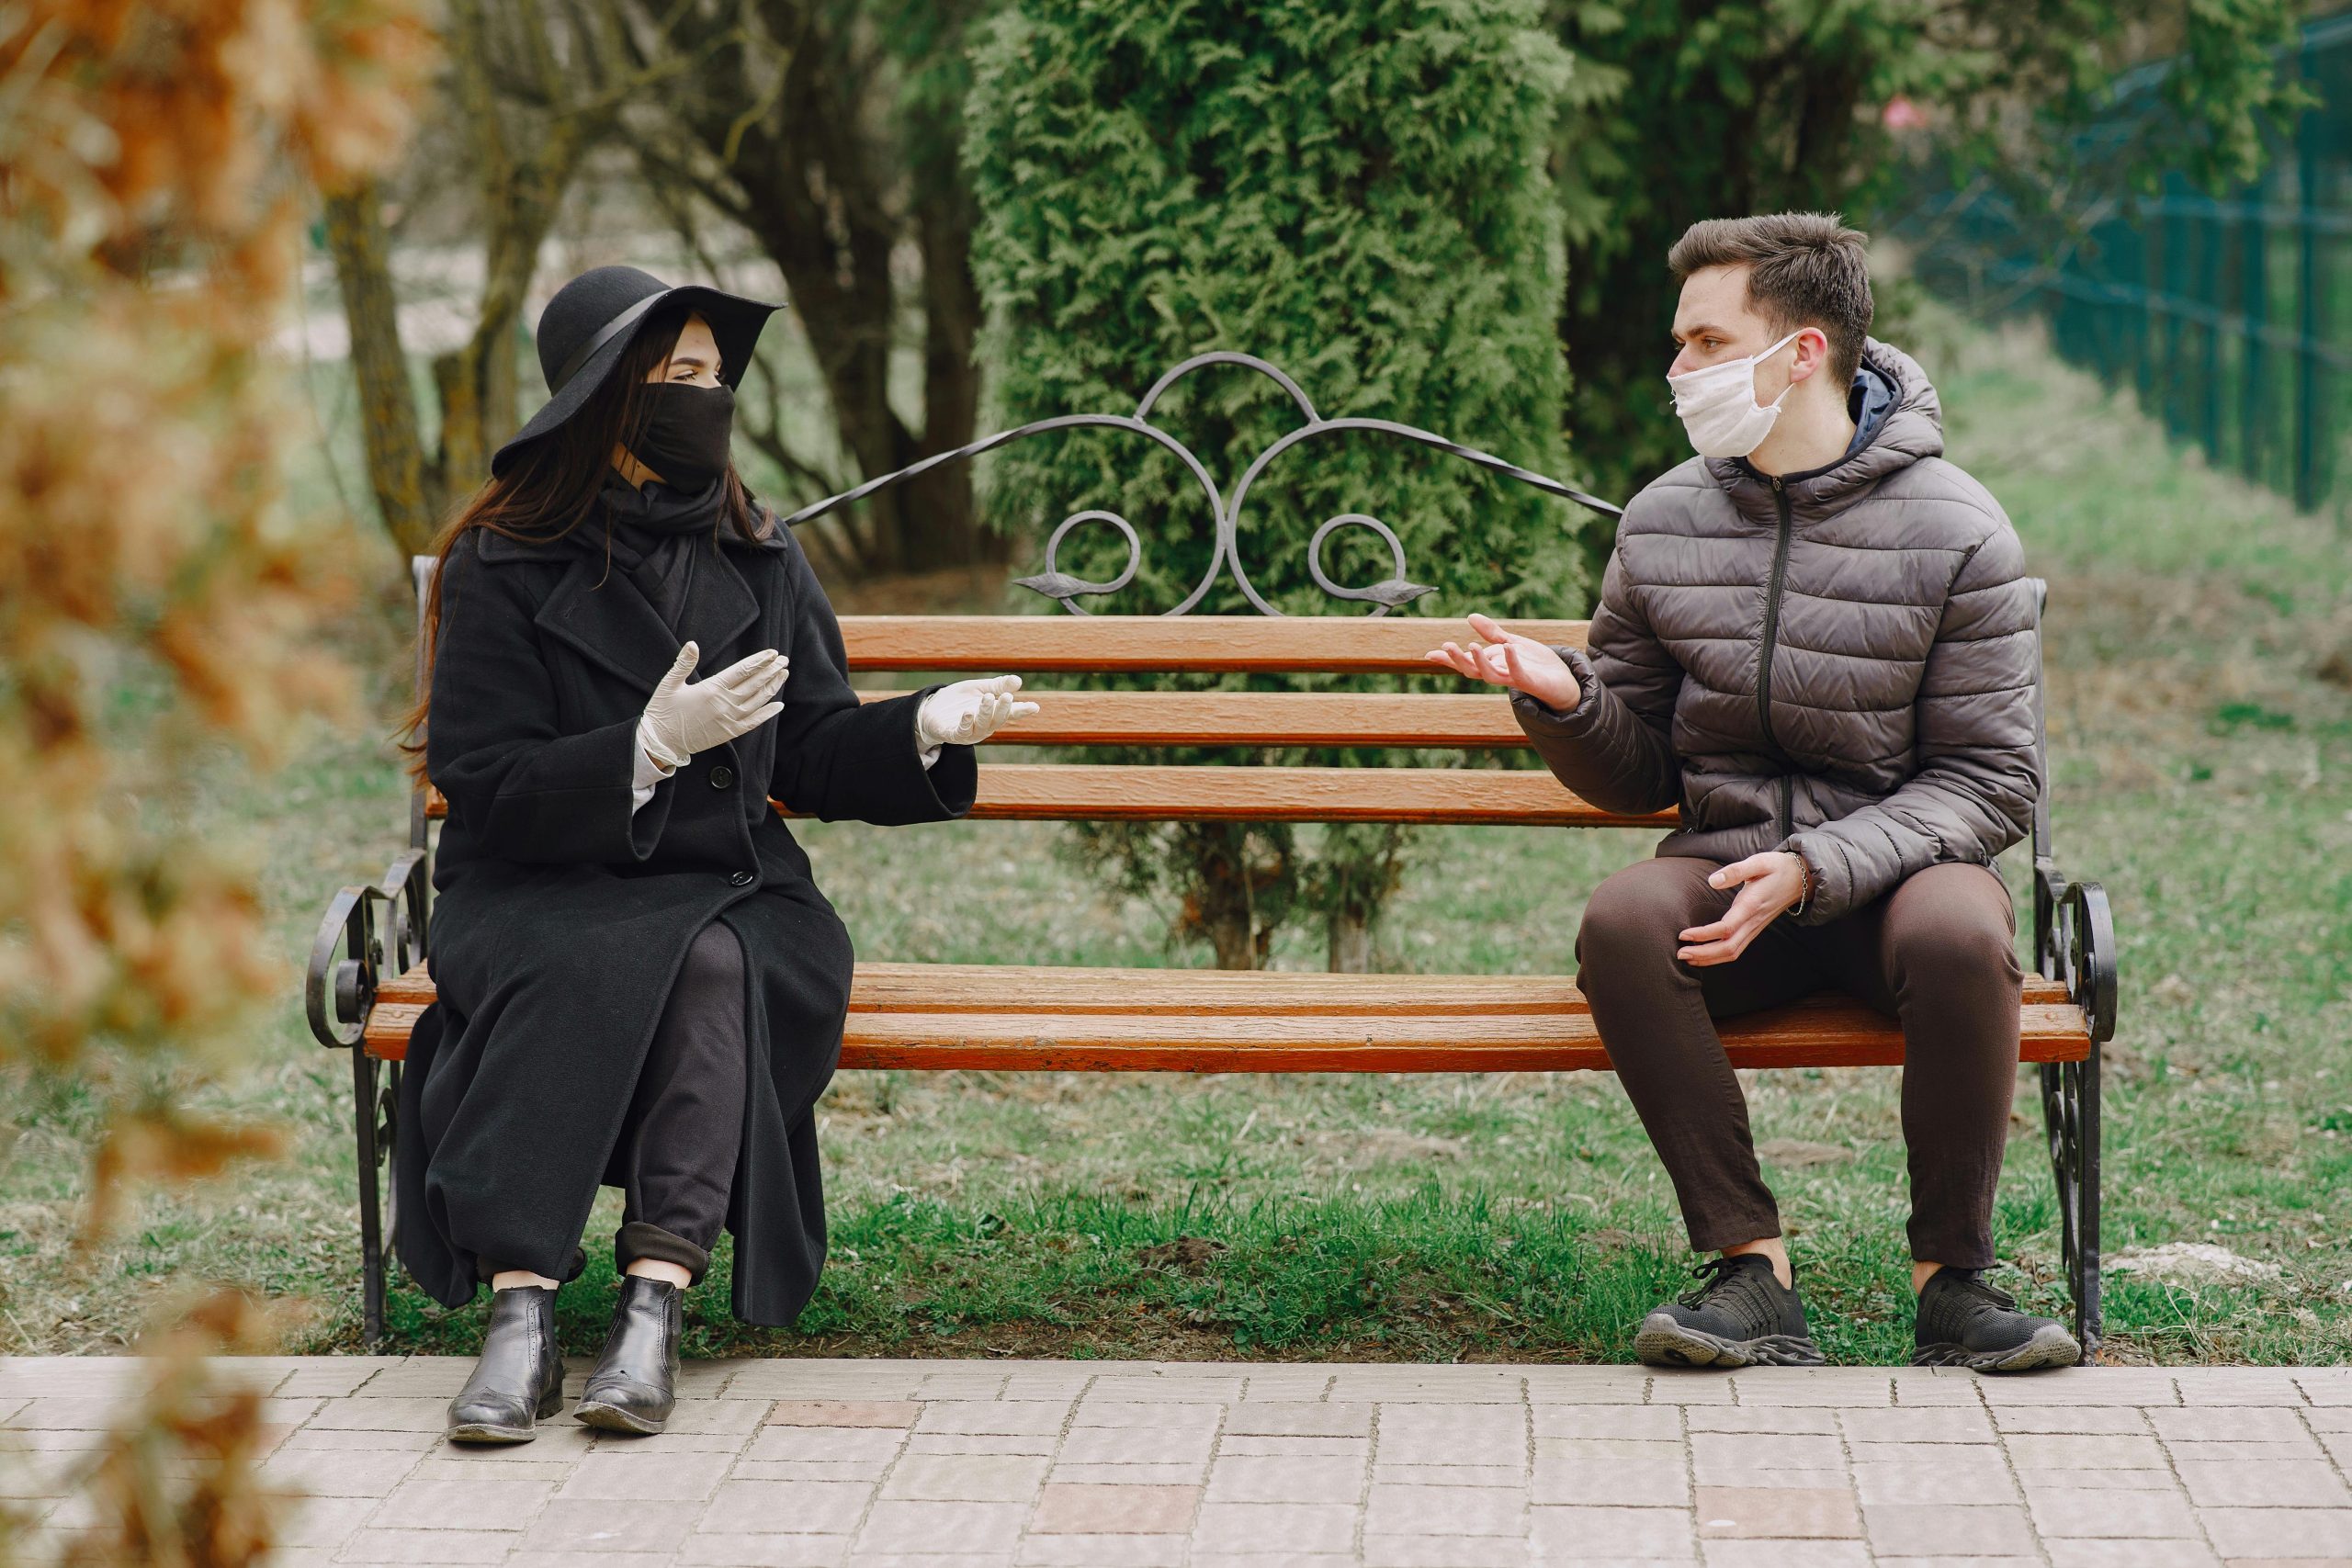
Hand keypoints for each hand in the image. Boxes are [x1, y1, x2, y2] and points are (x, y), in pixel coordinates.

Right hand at [640, 641, 787, 766]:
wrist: (661, 742)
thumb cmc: (663, 711)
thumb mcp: (669, 683)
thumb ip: (683, 663)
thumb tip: (692, 644)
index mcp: (711, 689)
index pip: (742, 671)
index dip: (759, 661)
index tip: (773, 653)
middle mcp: (724, 704)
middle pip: (754, 684)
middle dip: (771, 670)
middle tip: (784, 660)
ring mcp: (728, 719)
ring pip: (757, 701)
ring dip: (772, 687)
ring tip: (783, 675)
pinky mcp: (729, 733)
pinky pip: (753, 722)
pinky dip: (767, 714)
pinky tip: (779, 705)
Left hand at [917, 675, 1039, 748]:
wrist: (932, 709)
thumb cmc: (959, 700)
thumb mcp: (979, 688)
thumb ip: (997, 686)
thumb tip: (1018, 681)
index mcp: (993, 714)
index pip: (1011, 713)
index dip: (1022, 710)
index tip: (1034, 707)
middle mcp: (985, 726)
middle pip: (997, 719)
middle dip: (1003, 708)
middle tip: (1008, 696)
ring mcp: (970, 733)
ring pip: (982, 726)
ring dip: (986, 712)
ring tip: (988, 698)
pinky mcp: (953, 735)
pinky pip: (962, 732)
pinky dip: (966, 723)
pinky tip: (968, 712)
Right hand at [1424, 612, 1580, 711]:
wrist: (1563, 679)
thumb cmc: (1536, 663)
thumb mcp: (1511, 642)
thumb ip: (1492, 632)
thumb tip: (1470, 617)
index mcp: (1492, 665)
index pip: (1465, 663)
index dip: (1448, 660)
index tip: (1429, 654)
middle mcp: (1499, 674)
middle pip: (1472, 671)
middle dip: (1458, 660)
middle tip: (1446, 646)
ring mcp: (1513, 679)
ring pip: (1490, 676)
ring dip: (1480, 662)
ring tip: (1471, 646)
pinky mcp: (1530, 682)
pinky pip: (1517, 673)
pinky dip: (1511, 661)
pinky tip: (1508, 647)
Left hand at [1677, 851, 1808, 965]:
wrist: (1802, 878)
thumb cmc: (1777, 868)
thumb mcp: (1758, 862)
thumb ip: (1736, 870)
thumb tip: (1713, 880)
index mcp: (1752, 905)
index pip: (1726, 928)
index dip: (1704, 935)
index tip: (1683, 935)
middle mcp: (1753, 921)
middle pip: (1728, 948)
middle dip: (1703, 954)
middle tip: (1679, 953)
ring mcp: (1755, 928)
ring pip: (1733, 952)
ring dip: (1709, 959)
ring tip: (1687, 957)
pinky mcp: (1754, 929)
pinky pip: (1736, 949)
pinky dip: (1719, 956)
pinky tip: (1704, 955)